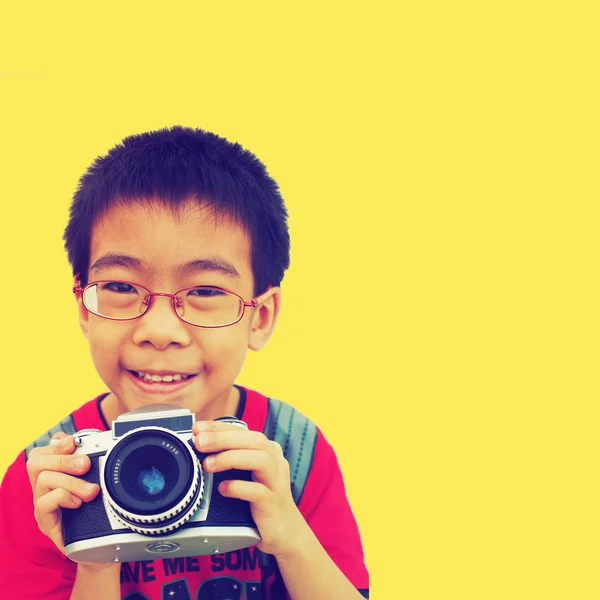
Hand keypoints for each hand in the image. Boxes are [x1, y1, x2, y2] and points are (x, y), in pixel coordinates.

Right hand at [25, 432, 113, 570]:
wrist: (100, 545)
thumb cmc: (99, 509)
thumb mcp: (97, 480)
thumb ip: (93, 461)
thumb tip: (98, 441)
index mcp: (54, 473)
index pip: (42, 451)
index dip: (55, 444)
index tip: (73, 441)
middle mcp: (44, 487)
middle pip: (35, 462)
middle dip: (62, 458)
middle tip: (85, 464)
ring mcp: (42, 504)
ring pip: (43, 480)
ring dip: (70, 481)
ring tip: (91, 491)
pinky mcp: (46, 522)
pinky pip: (44, 503)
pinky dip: (63, 498)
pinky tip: (78, 503)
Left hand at [192, 421, 309, 557]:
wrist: (285, 532)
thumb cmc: (261, 500)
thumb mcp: (248, 474)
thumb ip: (232, 459)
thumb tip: (201, 446)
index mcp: (268, 451)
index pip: (244, 431)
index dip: (219, 427)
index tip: (197, 428)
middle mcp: (275, 462)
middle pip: (254, 440)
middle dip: (224, 438)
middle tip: (200, 443)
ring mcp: (277, 482)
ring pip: (260, 460)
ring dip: (231, 458)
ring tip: (208, 465)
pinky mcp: (273, 503)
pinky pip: (258, 491)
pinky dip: (239, 487)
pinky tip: (223, 489)